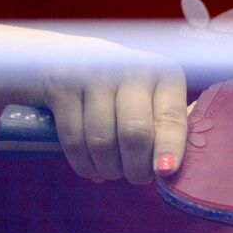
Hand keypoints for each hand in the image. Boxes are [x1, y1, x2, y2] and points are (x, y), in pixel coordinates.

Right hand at [33, 45, 186, 185]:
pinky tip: (91, 168)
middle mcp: (130, 68)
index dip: (168, 147)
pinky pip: (74, 140)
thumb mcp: (150, 96)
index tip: (164, 171)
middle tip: (136, 177)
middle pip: (135, 132)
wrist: (67, 55)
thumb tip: (167, 170)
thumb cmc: (121, 86)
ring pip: (102, 141)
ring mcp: (93, 76)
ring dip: (109, 169)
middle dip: (136, 168)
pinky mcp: (62, 88)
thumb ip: (163, 126)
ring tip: (112, 171)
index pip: (171, 116)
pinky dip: (84, 164)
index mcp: (162, 73)